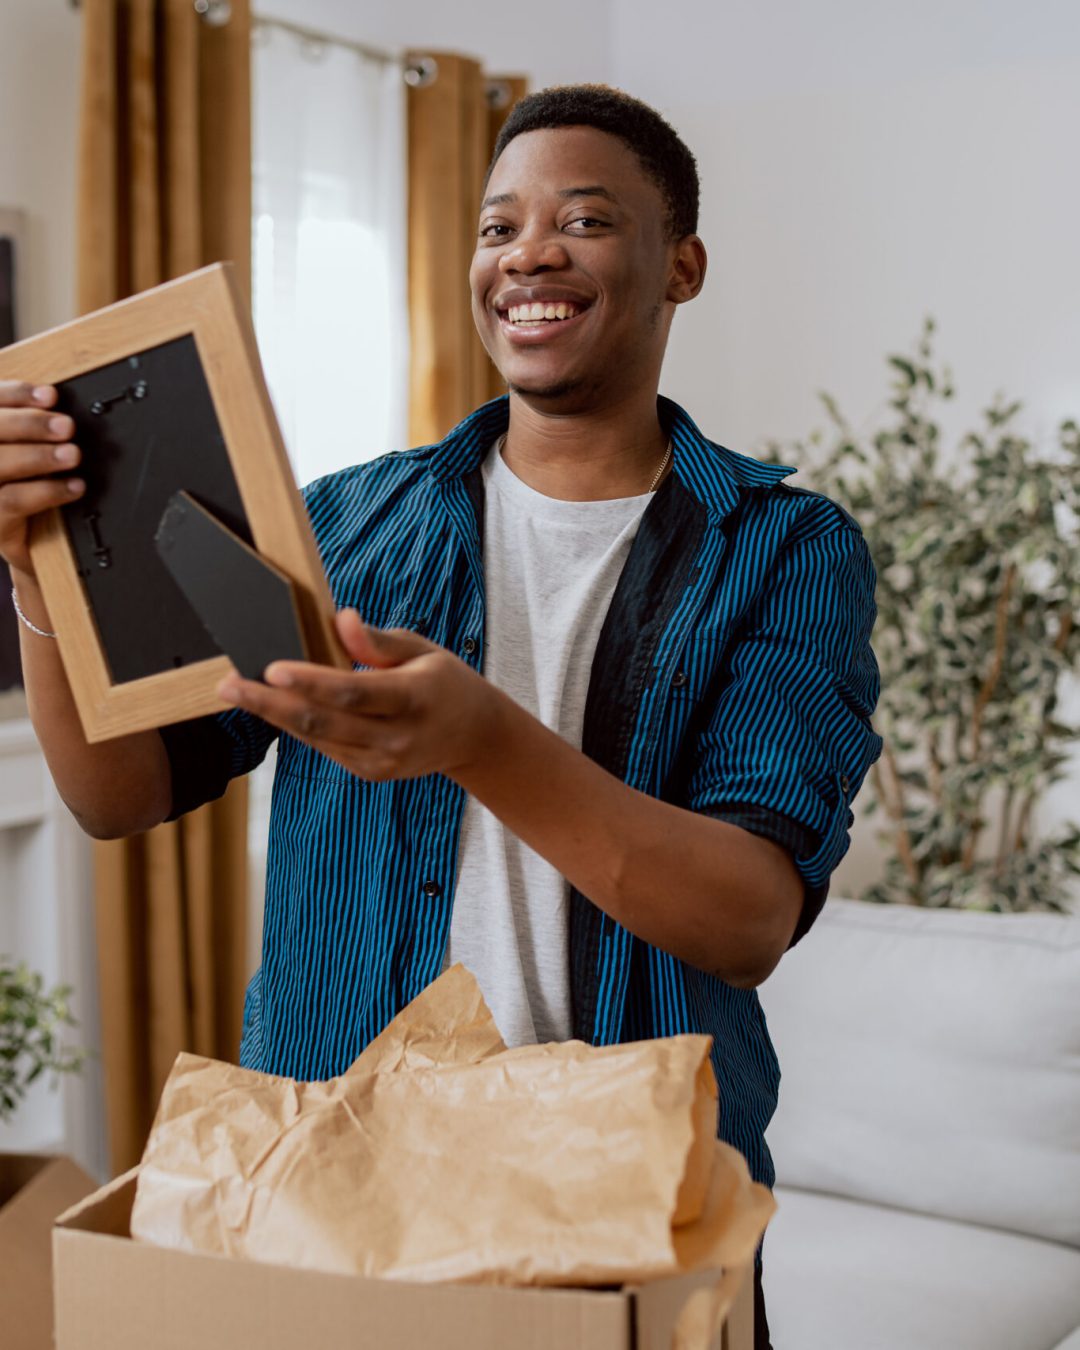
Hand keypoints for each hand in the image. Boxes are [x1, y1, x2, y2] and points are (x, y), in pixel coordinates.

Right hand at [0, 382, 83, 581]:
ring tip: (73, 455)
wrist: (20, 537)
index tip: (50, 395)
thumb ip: (27, 425)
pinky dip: (48, 491)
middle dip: (31, 424)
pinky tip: (74, 487)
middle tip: (67, 426)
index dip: (16, 394)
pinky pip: (13, 501)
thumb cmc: (20, 485)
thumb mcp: (23, 449)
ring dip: (40, 457)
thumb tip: (51, 400)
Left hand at [217, 608, 501, 782]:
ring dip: (272, 715)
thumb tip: (342, 619)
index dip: (310, 682)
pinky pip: (324, 748)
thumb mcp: (422, 649)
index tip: (272, 669)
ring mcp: (382, 761)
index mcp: (414, 698)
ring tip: (235, 693)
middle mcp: (397, 737)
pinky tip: (269, 708)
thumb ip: (378, 640)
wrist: (474, 736)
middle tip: (229, 685)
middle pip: (323, 721)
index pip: (354, 692)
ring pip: (317, 738)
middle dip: (270, 703)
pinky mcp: (370, 773)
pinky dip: (295, 727)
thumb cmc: (443, 682)